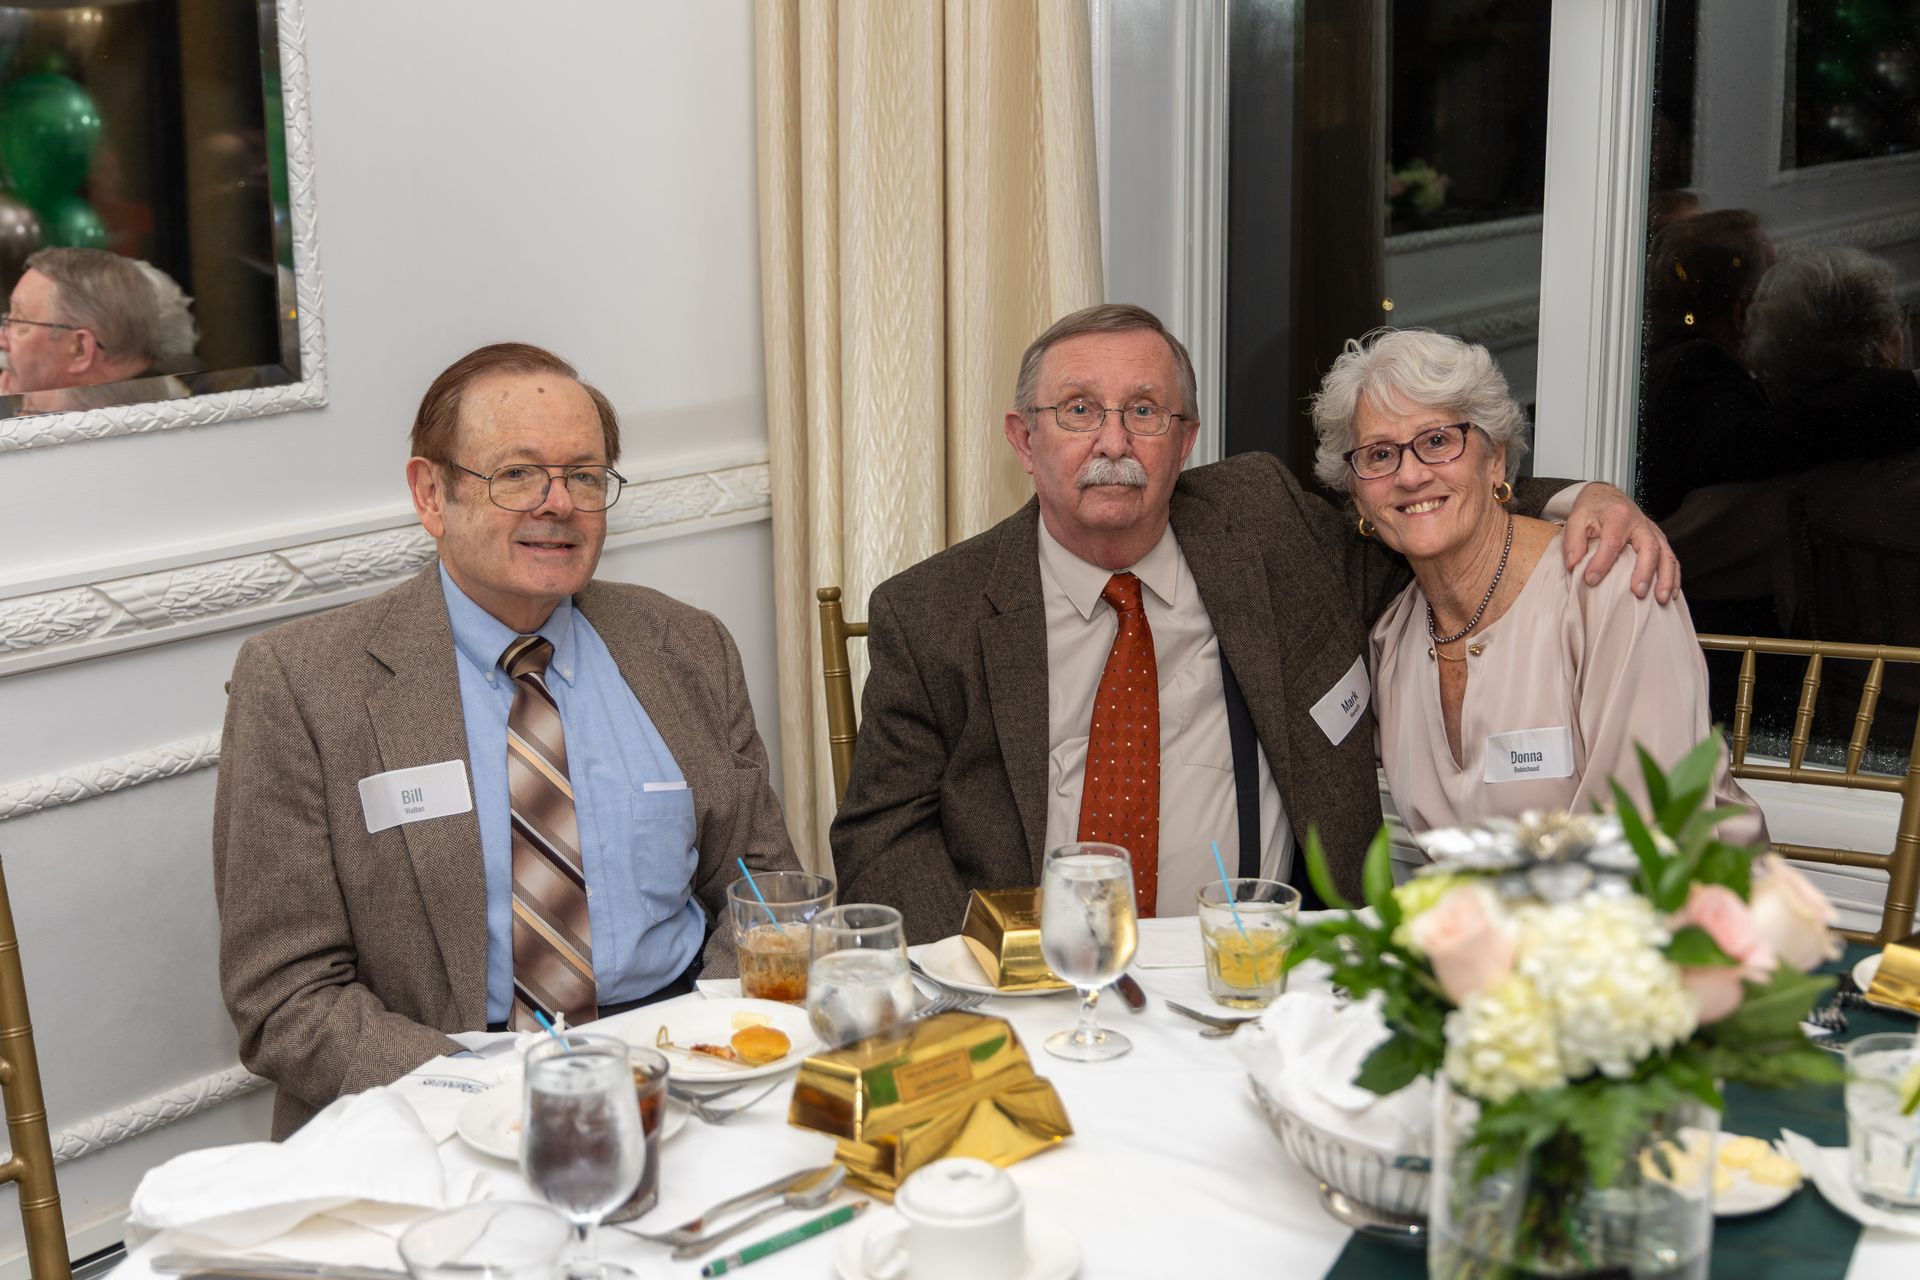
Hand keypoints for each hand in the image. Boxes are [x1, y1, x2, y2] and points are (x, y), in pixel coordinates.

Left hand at [1561, 482, 1679, 602]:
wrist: (1606, 497)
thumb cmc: (1592, 509)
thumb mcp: (1576, 518)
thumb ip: (1573, 540)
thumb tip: (1573, 564)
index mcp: (1618, 516)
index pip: (1612, 541)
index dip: (1602, 562)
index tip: (1590, 580)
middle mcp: (1641, 523)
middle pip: (1649, 547)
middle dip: (1645, 571)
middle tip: (1638, 592)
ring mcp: (1653, 532)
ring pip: (1666, 554)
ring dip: (1666, 578)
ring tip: (1662, 599)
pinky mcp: (1659, 540)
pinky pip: (1672, 559)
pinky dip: (1674, 577)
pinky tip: (1672, 594)